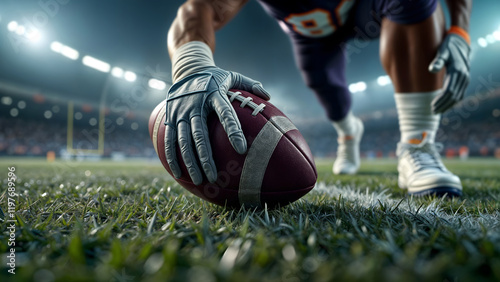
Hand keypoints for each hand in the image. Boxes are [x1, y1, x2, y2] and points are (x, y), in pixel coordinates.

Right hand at [165, 67, 269, 184]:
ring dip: (190, 161)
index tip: (242, 149)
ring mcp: (180, 111)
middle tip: (214, 176)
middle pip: (200, 134)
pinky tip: (178, 173)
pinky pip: (169, 139)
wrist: (188, 69)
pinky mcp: (170, 116)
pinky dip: (172, 156)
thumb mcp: (233, 76)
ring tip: (199, 180)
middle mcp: (196, 103)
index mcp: (214, 94)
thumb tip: (269, 96)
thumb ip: (250, 85)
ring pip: (184, 140)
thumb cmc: (216, 78)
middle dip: (206, 157)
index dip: (233, 131)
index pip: (225, 114)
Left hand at [429, 33, 470, 113]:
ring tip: (437, 111)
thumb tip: (431, 70)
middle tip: (432, 111)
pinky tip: (444, 106)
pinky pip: (460, 94)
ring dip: (448, 105)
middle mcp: (464, 77)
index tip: (432, 106)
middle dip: (443, 105)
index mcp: (458, 71)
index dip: (441, 100)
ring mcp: (466, 79)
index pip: (449, 91)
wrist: (460, 44)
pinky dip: (453, 102)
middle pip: (454, 96)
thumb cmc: (448, 48)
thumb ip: (437, 61)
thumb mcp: (442, 52)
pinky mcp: (465, 81)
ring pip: (458, 97)